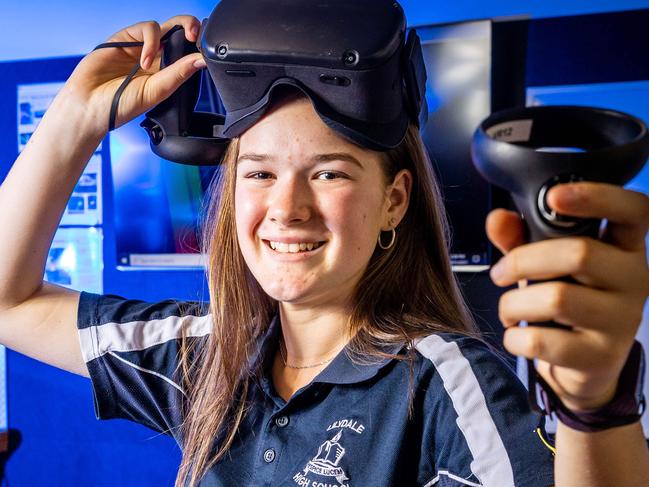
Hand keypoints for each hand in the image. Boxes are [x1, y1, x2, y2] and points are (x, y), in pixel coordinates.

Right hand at [64, 15, 204, 133]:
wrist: (90, 106)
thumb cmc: (122, 105)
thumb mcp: (157, 91)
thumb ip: (178, 73)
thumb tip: (201, 60)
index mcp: (167, 71)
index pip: (189, 50)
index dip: (198, 45)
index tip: (205, 50)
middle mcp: (156, 56)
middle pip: (180, 31)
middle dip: (191, 27)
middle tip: (195, 35)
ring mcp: (140, 46)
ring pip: (164, 26)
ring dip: (164, 41)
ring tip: (150, 65)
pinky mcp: (125, 38)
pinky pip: (146, 28)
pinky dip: (150, 41)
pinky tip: (143, 60)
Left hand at [486, 182, 648, 410]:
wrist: (584, 365)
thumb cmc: (566, 299)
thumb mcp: (544, 264)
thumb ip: (520, 238)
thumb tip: (497, 218)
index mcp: (625, 246)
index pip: (634, 210)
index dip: (598, 197)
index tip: (554, 196)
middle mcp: (635, 278)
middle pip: (579, 254)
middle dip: (522, 261)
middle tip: (499, 274)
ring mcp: (623, 319)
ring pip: (557, 299)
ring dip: (513, 304)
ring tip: (508, 310)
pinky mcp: (602, 356)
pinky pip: (543, 341)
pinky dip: (514, 338)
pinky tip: (515, 336)